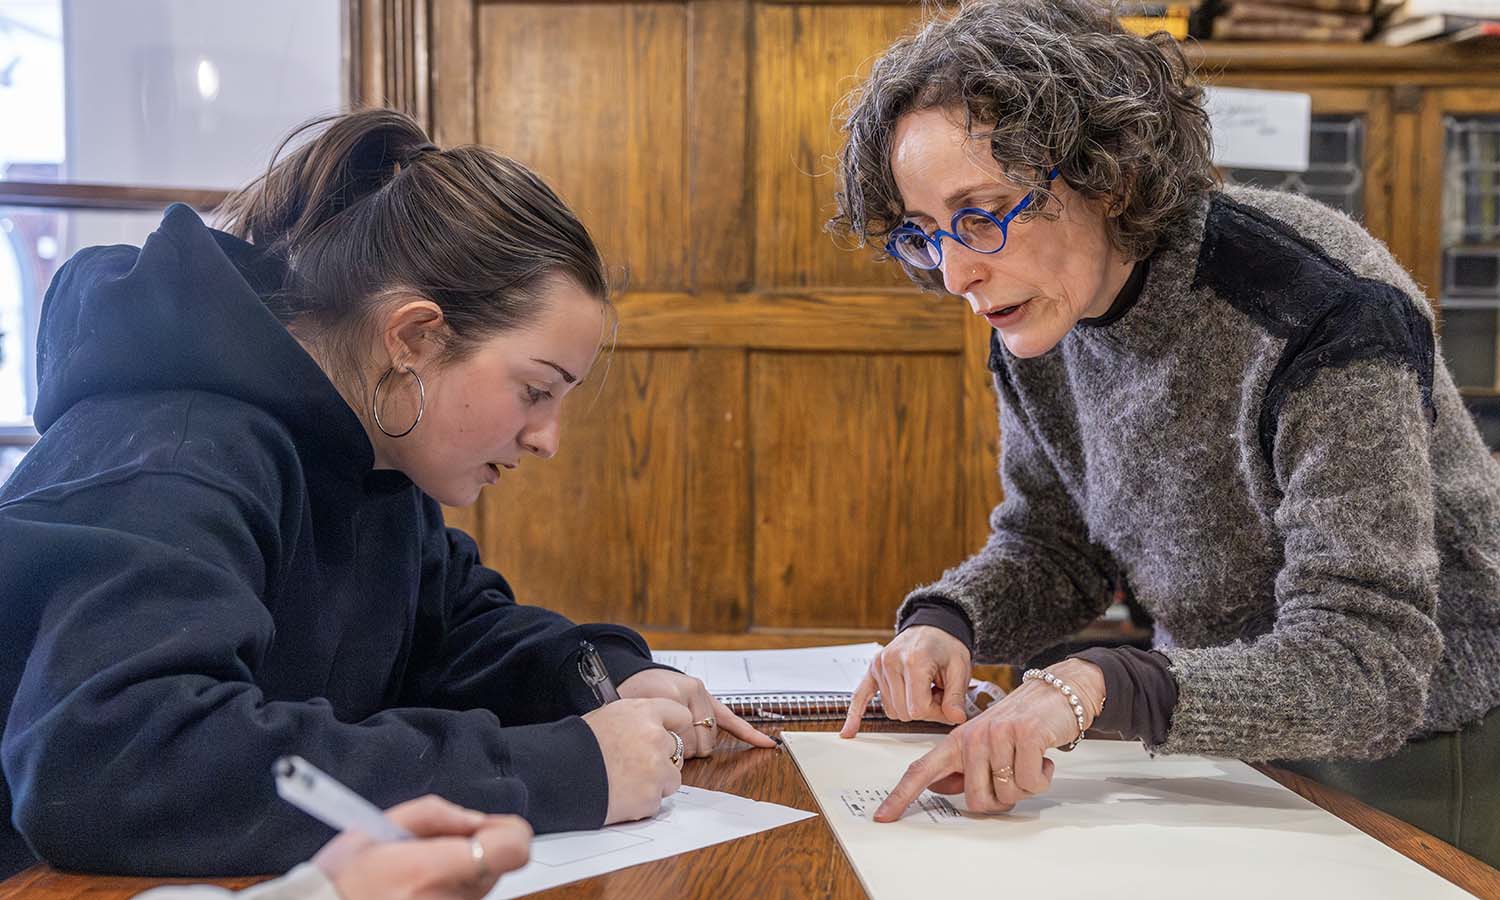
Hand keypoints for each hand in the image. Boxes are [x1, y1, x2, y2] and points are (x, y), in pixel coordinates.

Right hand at [313, 795, 530, 899]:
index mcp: (429, 870)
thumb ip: (436, 815)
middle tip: (435, 848)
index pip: (511, 850)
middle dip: (476, 849)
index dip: (509, 832)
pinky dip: (450, 892)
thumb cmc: (340, 881)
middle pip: (498, 867)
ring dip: (461, 873)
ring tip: (417, 874)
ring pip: (482, 888)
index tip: (486, 827)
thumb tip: (475, 820)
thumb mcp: (378, 828)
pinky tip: (417, 892)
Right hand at [582, 697, 696, 823]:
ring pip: (672, 778)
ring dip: (656, 782)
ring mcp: (656, 768)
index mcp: (643, 712)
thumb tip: (653, 725)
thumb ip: (637, 719)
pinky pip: (657, 801)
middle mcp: (655, 737)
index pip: (679, 714)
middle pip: (676, 749)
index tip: (669, 734)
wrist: (560, 776)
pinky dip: (642, 802)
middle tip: (636, 764)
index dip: (672, 727)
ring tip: (626, 781)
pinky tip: (621, 794)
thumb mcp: (608, 716)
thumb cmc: (577, 746)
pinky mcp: (650, 796)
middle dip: (661, 758)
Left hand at [618, 668, 776, 754]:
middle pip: (702, 739)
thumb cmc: (629, 697)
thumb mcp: (637, 717)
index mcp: (673, 695)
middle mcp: (691, 691)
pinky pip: (730, 717)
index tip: (667, 752)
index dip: (678, 750)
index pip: (688, 738)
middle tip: (672, 743)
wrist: (628, 675)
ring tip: (682, 735)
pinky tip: (765, 743)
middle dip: (689, 748)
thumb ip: (659, 733)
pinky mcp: (706, 694)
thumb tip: (681, 755)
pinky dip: (746, 732)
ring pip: (712, 734)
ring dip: (701, 742)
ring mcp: (701, 693)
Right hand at [841, 626, 971, 736]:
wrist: (933, 627)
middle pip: (903, 712)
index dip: (936, 713)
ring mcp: (879, 666)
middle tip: (936, 694)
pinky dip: (855, 714)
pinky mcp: (872, 669)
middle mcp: (891, 662)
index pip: (918, 709)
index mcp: (914, 661)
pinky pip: (859, 696)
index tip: (946, 705)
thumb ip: (957, 696)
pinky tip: (849, 731)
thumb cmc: (946, 645)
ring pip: (890, 710)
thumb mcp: (960, 668)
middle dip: (923, 710)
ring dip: (907, 706)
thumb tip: (955, 719)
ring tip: (921, 689)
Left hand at [871, 659, 1104, 821]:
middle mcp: (972, 736)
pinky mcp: (1025, 736)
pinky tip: (1043, 758)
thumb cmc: (1022, 722)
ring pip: (1007, 794)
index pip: (922, 770)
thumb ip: (963, 767)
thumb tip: (941, 788)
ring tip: (1029, 762)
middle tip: (1014, 777)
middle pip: (977, 800)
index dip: (901, 796)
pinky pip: (1031, 782)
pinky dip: (1042, 778)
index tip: (883, 817)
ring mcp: (997, 734)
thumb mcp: (985, 743)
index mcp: (957, 740)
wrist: (1058, 693)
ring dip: (1025, 787)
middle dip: (1002, 799)